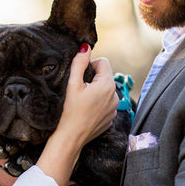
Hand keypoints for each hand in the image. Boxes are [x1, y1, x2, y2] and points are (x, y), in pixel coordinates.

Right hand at [36, 44, 118, 185]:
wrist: (70, 139)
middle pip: (105, 76)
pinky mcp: (110, 119)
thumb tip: (85, 47)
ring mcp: (114, 109)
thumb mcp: (72, 84)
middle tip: (78, 91)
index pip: (103, 62)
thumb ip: (79, 62)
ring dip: (95, 92)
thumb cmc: (69, 111)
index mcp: (107, 84)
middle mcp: (115, 96)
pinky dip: (97, 104)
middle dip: (92, 79)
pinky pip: (105, 104)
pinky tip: (85, 111)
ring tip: (81, 102)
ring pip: (105, 90)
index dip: (89, 66)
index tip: (79, 78)